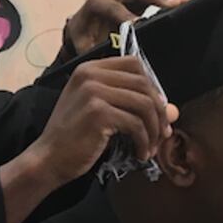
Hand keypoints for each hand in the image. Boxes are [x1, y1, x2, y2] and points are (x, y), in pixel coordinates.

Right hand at [35, 56, 175, 175]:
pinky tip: (140, 154)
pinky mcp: (98, 112)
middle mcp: (91, 74)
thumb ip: (134, 107)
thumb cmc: (73, 138)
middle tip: (162, 133)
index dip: (152, 86)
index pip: (134, 64)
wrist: (48, 159)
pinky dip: (144, 142)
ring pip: (144, 104)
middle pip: (143, 84)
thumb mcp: (103, 115)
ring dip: (154, 129)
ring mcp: (93, 91)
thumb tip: (174, 111)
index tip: (155, 110)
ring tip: (150, 147)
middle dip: (159, 111)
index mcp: (89, 69)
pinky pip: (136, 124)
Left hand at [62, 0, 191, 54]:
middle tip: (175, 4)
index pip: (114, 8)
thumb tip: (111, 61)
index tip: (139, 24)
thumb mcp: (84, 46)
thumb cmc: (84, 37)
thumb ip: (95, 51)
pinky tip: (189, 0)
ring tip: (189, 0)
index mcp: (97, 3)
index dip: (126, 16)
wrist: (83, 25)